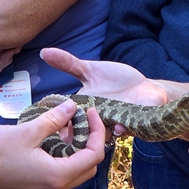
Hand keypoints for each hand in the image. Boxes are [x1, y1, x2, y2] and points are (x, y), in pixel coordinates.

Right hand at [0, 99, 105, 188]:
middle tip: (83, 117)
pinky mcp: (34, 187)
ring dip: (76, 146)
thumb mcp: (27, 130)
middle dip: (90, 140)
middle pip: (88, 165)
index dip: (97, 131)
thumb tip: (73, 106)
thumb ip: (54, 119)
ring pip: (74, 169)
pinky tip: (54, 134)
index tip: (91, 111)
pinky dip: (63, 153)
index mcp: (56, 177)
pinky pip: (59, 171)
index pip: (93, 156)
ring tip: (68, 121)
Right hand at [41, 48, 169, 135]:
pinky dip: (121, 129)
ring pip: (103, 136)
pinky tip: (119, 126)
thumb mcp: (90, 70)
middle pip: (83, 134)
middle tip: (73, 127)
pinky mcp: (132, 123)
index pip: (67, 121)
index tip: (52, 120)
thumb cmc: (116, 80)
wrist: (144, 86)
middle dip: (78, 134)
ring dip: (99, 134)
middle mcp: (97, 121)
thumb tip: (44, 51)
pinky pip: (126, 130)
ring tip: (97, 125)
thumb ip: (67, 63)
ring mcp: (114, 124)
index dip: (59, 124)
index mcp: (84, 110)